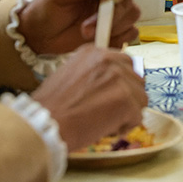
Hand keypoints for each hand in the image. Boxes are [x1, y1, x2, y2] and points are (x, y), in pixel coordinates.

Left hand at [16, 0, 139, 53]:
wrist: (39, 35)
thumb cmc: (45, 8)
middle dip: (114, 11)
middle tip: (92, 21)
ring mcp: (113, 9)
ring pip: (132, 13)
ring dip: (113, 26)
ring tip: (87, 32)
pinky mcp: (114, 28)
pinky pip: (130, 32)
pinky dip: (118, 38)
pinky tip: (99, 39)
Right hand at [31, 46, 147, 151]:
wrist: (42, 125)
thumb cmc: (50, 109)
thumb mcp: (68, 77)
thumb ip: (93, 75)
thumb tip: (112, 85)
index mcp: (93, 52)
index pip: (123, 64)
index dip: (119, 84)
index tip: (108, 97)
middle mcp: (108, 59)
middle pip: (136, 79)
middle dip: (126, 98)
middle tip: (106, 113)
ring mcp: (119, 78)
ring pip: (140, 98)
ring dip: (126, 113)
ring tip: (102, 122)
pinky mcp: (125, 98)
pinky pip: (137, 116)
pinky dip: (124, 127)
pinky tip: (104, 129)